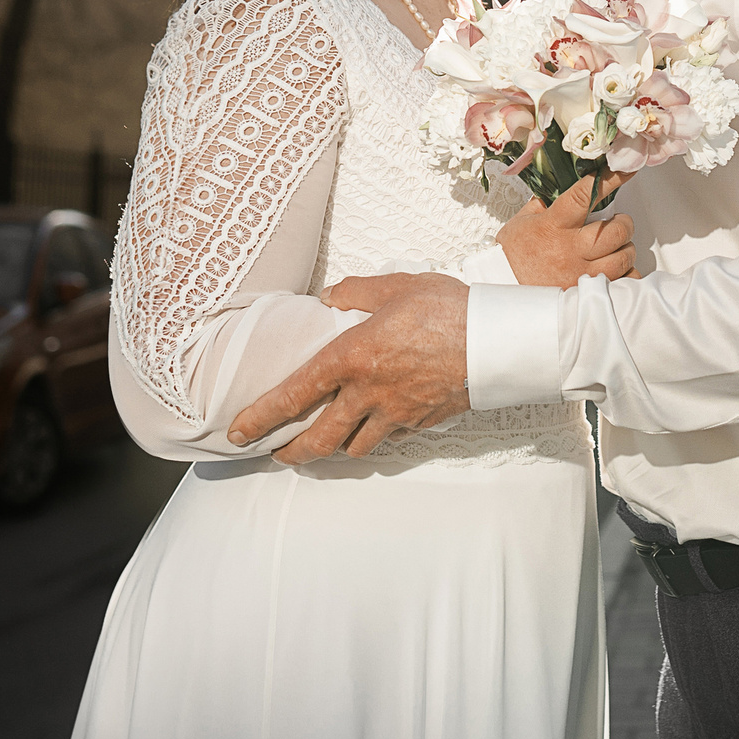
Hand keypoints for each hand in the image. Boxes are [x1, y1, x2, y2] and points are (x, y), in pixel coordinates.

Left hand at [227, 273, 468, 462]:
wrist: (500, 341)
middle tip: (277, 453)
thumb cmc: (450, 308)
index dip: (261, 417)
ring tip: (327, 441)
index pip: (294, 394)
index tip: (239, 431)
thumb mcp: (397, 286)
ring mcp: (396, 413)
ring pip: (354, 448)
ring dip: (335, 448)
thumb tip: (330, 296)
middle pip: (319, 439)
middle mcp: (368, 393)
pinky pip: (391, 438)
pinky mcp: (422, 422)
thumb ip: (357, 291)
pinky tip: (377, 425)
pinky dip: (377, 436)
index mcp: (352, 357)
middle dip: (292, 452)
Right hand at [492, 175, 633, 285]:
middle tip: (619, 223)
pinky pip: (621, 283)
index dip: (609, 180)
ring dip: (626, 249)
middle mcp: (571, 249)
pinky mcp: (586, 291)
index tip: (625, 170)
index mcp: (555, 224)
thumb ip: (547, 201)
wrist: (501, 286)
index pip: (586, 195)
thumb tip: (562, 184)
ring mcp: (581, 273)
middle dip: (624, 224)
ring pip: (623, 258)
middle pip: (616, 231)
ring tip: (618, 247)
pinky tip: (615, 269)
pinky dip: (625, 275)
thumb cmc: (511, 254)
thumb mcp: (524, 219)